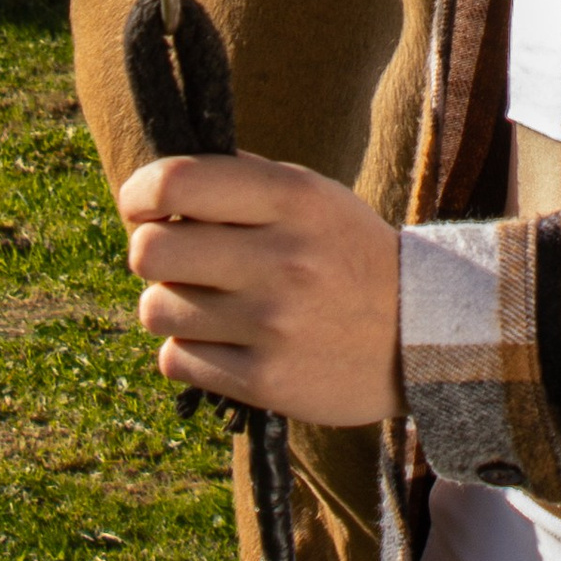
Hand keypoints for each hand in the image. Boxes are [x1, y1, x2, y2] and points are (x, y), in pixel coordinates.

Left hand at [118, 150, 402, 426]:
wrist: (421, 335)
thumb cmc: (349, 255)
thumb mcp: (313, 196)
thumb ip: (242, 180)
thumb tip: (160, 183)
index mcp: (290, 197)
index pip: (175, 182)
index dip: (139, 193)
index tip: (141, 205)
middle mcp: (280, 257)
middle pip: (150, 251)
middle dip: (150, 253)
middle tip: (178, 261)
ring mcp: (272, 323)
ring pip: (156, 309)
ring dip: (170, 306)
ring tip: (208, 305)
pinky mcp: (266, 380)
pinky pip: (177, 361)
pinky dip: (188, 351)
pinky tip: (222, 342)